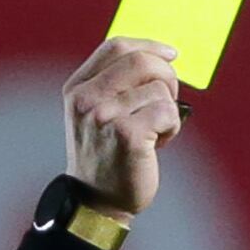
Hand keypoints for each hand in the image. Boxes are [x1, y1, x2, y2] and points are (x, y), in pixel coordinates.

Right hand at [61, 40, 182, 219]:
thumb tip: (158, 57)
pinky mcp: (127, 135)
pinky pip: (167, 112)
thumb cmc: (106, 159)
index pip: (117, 47)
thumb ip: (114, 84)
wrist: (97, 204)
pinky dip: (172, 127)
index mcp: (78, 88)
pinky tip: (158, 144)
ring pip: (159, 89)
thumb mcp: (96, 113)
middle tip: (169, 100)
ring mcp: (105, 115)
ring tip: (154, 133)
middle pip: (141, 61)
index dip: (149, 46)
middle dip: (167, 76)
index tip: (170, 54)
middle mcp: (87, 98)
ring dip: (168, 111)